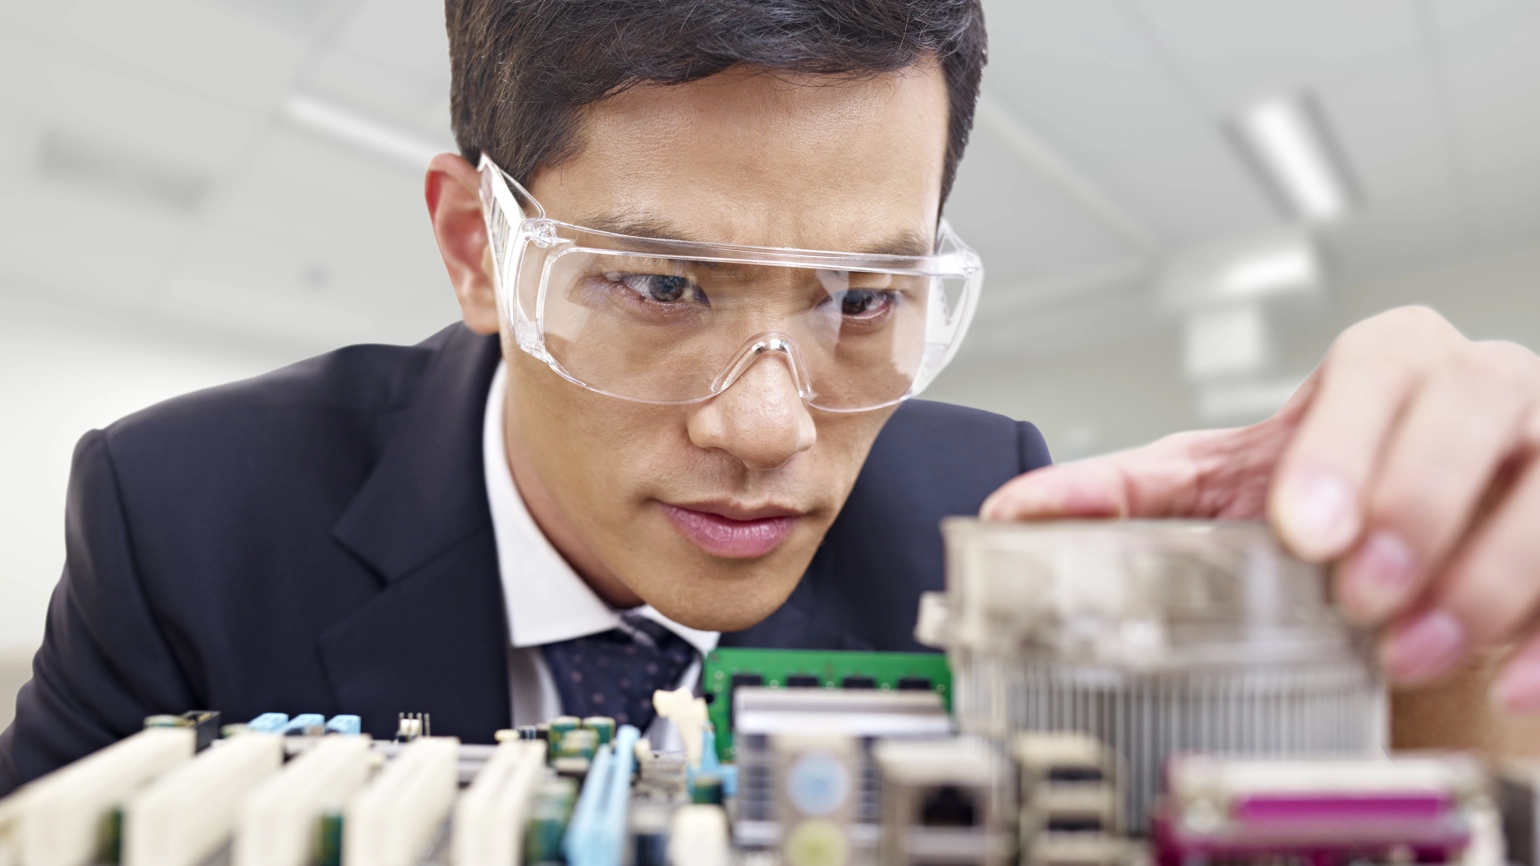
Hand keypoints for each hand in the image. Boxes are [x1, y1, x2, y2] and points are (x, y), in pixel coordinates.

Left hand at [981, 307, 1539, 710]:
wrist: (1412, 536)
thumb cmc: (1322, 496)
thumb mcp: (1220, 488)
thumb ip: (1124, 495)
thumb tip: (1009, 512)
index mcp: (1390, 363)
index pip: (1379, 361)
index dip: (1347, 440)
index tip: (1305, 529)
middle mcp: (1482, 388)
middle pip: (1476, 400)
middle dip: (1416, 498)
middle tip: (1357, 591)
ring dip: (1484, 575)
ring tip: (1407, 649)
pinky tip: (1506, 685)